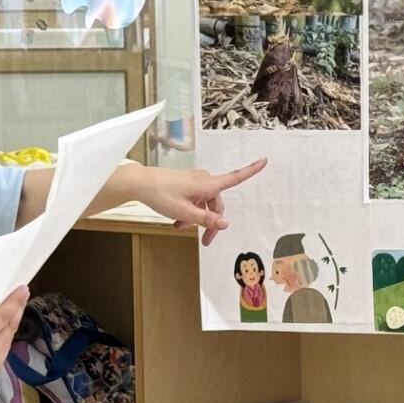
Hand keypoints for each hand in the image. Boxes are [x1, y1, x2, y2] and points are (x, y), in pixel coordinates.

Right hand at [0, 287, 27, 380]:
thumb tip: (3, 305)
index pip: (4, 316)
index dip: (16, 302)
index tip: (24, 289)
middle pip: (10, 327)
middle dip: (17, 310)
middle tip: (23, 295)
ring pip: (10, 337)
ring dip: (12, 323)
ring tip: (13, 310)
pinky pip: (5, 347)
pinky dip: (6, 336)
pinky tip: (3, 328)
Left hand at [141, 159, 266, 244]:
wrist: (139, 183)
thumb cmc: (160, 194)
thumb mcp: (184, 212)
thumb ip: (206, 219)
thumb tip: (226, 224)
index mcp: (207, 185)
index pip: (235, 177)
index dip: (251, 170)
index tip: (264, 160)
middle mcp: (204, 181)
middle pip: (216, 204)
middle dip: (210, 222)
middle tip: (205, 242)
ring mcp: (194, 183)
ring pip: (203, 205)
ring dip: (196, 218)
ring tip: (180, 228)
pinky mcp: (186, 185)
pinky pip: (194, 201)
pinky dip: (189, 212)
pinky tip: (177, 222)